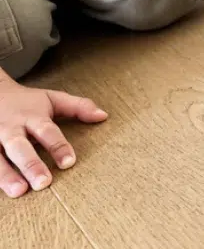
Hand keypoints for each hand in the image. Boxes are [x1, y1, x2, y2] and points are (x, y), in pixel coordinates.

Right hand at [0, 77, 106, 197]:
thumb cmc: (26, 102)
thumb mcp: (53, 99)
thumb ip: (78, 107)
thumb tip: (104, 116)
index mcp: (32, 117)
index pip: (48, 131)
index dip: (59, 146)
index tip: (69, 162)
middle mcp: (11, 128)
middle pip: (20, 146)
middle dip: (31, 164)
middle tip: (44, 183)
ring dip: (6, 175)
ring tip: (20, 191)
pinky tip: (1, 193)